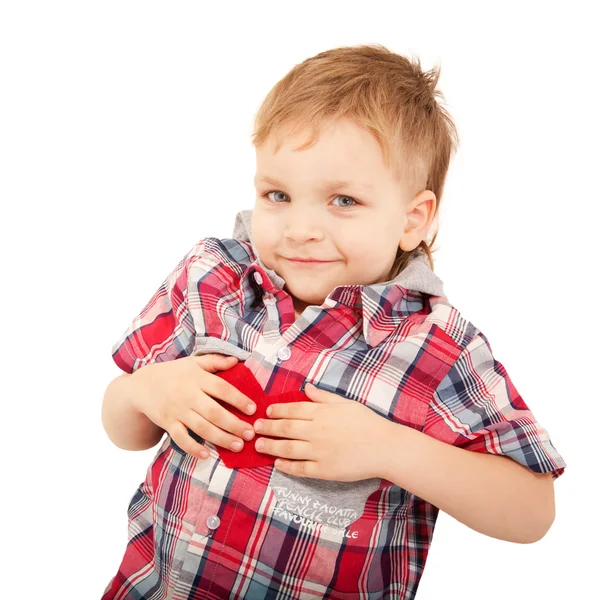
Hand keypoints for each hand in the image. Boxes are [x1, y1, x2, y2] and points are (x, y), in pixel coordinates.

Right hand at [131, 354, 256, 458]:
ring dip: (221, 438)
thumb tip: (237, 361)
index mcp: (198, 378)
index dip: (239, 399)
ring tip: (238, 446)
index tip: (253, 409)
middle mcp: (188, 395)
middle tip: (250, 434)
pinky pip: (181, 438)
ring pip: (202, 428)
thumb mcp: (193, 363)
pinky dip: (193, 448)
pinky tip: (207, 455)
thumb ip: (215, 361)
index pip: (222, 389)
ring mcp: (177, 411)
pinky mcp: (167, 424)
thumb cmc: (173, 373)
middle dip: (234, 424)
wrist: (141, 385)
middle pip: (215, 412)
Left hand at [253, 383, 391, 481]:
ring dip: (271, 446)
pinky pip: (300, 468)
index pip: (293, 409)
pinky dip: (286, 466)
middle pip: (285, 428)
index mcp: (322, 413)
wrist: (384, 447)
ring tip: (259, 445)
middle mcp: (317, 431)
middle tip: (255, 427)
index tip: (267, 411)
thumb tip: (307, 388)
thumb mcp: (345, 403)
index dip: (277, 410)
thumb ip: (324, 397)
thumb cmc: (367, 422)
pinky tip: (277, 464)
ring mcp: (319, 451)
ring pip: (287, 448)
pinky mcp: (324, 470)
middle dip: (268, 427)